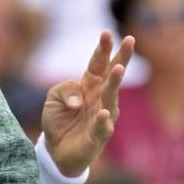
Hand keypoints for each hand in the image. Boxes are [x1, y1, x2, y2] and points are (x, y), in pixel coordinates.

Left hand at [41, 31, 134, 176]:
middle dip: (121, 57)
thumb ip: (65, 90)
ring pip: (111, 97)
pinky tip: (104, 112)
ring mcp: (102, 116)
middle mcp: (100, 98)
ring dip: (114, 83)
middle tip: (130, 40)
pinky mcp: (98, 136)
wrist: (56, 150)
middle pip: (112, 75)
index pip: (97, 63)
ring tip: (118, 69)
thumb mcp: (53, 98)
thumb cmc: (59, 120)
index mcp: (89, 85)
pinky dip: (104, 120)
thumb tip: (80, 99)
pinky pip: (103, 127)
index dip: (103, 49)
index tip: (107, 32)